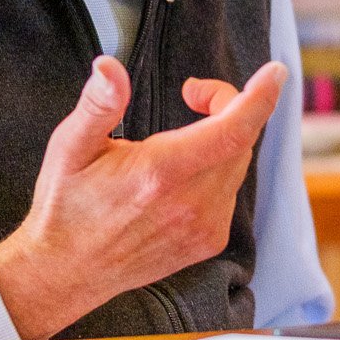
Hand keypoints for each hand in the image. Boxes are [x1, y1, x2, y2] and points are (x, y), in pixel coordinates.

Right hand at [0, 55, 287, 339]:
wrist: (65, 272)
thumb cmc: (66, 204)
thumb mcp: (70, 147)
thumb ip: (97, 105)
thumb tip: (109, 66)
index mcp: (161, 173)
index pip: (234, 129)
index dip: (260, 97)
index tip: (274, 71)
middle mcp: (191, 204)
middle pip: (241, 139)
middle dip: (228, 105)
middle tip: (191, 94)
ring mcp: (204, 227)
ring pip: (239, 164)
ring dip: (225, 136)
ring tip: (182, 132)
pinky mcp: (209, 242)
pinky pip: (231, 190)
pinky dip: (220, 168)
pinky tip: (183, 172)